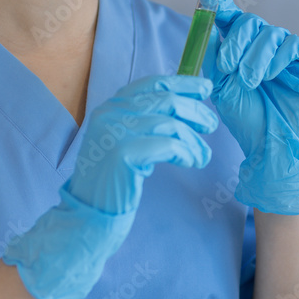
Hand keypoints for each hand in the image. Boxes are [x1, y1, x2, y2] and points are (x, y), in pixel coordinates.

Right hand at [4, 74, 215, 298]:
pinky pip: (169, 145)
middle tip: (212, 124)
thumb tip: (182, 106)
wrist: (87, 215)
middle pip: (166, 100)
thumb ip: (143, 121)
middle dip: (195, 111)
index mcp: (111, 106)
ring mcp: (115, 131)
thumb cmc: (111, 181)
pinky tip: (192, 162)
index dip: (183, 83)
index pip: (153, 83)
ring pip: (171, 124)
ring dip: (193, 140)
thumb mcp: (123, 141)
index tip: (205, 88)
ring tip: (203, 156)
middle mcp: (110, 113)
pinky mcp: (124, 153)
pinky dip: (186, 152)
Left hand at [202, 0, 298, 214]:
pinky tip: (271, 75)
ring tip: (249, 81)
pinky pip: (295, 45)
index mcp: (243, 47)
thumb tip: (207, 21)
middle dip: (236, 40)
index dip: (220, 5)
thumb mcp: (220, 84)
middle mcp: (266, 45)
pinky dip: (279, 57)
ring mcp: (289, 52)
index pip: (232, 16)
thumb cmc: (246, 117)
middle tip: (228, 66)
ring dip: (255, 56)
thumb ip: (213, 53)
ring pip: (272, 32)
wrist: (271, 145)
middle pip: (250, 20)